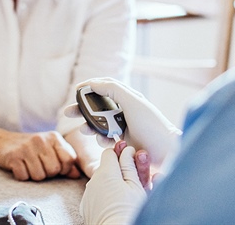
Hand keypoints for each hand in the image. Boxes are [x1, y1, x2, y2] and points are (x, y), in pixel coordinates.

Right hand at [0, 130, 80, 180]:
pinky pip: (24, 176)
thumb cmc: (30, 148)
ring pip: (39, 176)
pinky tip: (19, 167)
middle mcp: (41, 140)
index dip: (64, 168)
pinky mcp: (14, 156)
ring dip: (33, 175)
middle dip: (47, 173)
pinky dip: (22, 176)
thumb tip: (77, 174)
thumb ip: (64, 161)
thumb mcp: (49, 150)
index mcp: (54, 137)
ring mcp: (27, 147)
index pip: (69, 159)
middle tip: (38, 165)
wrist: (1, 142)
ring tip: (28, 166)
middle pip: (54, 170)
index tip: (56, 167)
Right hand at [67, 77, 181, 167]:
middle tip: (68, 112)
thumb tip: (94, 83)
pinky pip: (106, 139)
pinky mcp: (123, 142)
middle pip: (98, 106)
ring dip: (90, 126)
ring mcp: (124, 126)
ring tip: (85, 130)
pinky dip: (102, 139)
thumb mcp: (132, 101)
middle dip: (82, 109)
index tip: (77, 89)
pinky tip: (105, 142)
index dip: (90, 86)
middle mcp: (125, 110)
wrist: (166, 151)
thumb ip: (113, 89)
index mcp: (128, 97)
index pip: (105, 87)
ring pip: (99, 124)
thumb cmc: (152, 124)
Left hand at [80, 143, 146, 224]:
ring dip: (118, 183)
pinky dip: (110, 196)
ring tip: (136, 188)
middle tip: (139, 171)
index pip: (110, 153)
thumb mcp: (135, 185)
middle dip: (124, 169)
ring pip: (105, 183)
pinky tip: (123, 200)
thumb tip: (127, 150)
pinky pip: (100, 197)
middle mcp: (93, 181)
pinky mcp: (88, 208)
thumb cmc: (129, 211)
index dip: (122, 154)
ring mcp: (89, 196)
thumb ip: (130, 165)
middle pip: (109, 169)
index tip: (133, 158)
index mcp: (105, 172)